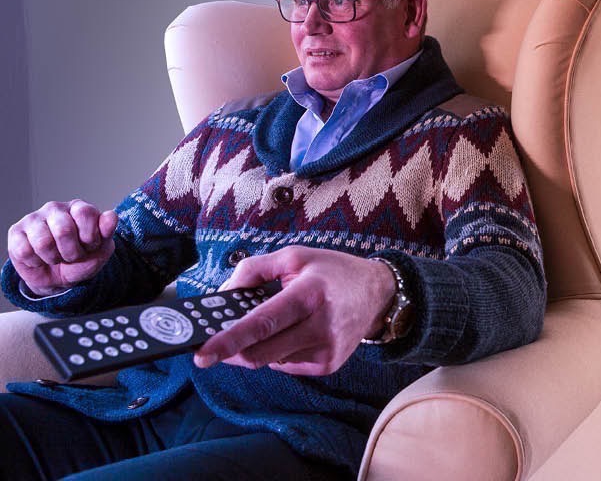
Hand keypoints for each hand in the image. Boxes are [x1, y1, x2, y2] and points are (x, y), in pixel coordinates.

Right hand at [7, 200, 117, 296]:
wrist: (58, 279)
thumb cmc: (81, 260)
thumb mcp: (100, 250)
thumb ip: (107, 232)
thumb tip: (111, 216)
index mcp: (79, 207)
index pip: (85, 213)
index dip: (90, 237)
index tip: (90, 246)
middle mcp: (55, 208)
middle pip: (64, 230)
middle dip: (72, 252)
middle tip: (72, 255)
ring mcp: (33, 218)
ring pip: (43, 242)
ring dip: (53, 258)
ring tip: (56, 256)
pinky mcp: (16, 232)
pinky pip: (25, 251)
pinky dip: (36, 262)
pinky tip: (39, 258)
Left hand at [193, 246, 395, 375]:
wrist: (377, 293)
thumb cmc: (332, 271)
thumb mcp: (294, 257)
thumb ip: (253, 270)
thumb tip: (222, 295)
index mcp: (309, 294)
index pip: (263, 323)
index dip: (229, 340)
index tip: (202, 354)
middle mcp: (321, 326)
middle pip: (261, 353)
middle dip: (234, 350)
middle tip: (218, 343)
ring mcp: (327, 350)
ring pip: (271, 361)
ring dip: (259, 348)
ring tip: (276, 325)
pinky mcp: (329, 364)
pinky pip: (287, 365)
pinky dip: (279, 352)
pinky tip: (293, 334)